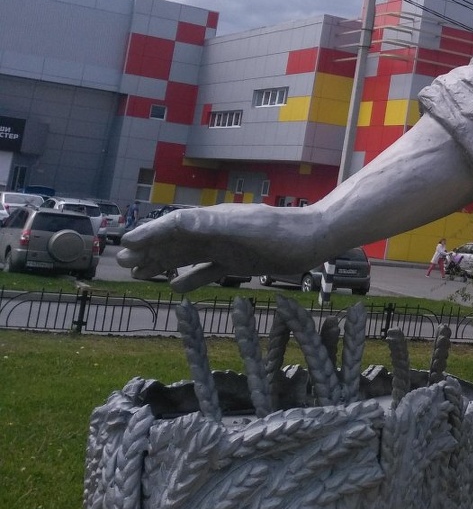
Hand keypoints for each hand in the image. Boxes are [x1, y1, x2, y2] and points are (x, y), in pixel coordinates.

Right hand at [117, 204, 325, 292]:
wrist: (315, 239)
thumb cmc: (281, 231)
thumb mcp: (244, 227)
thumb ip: (211, 226)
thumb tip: (176, 223)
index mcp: (213, 221)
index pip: (174, 225)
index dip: (149, 234)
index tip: (126, 245)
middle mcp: (216, 232)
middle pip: (175, 241)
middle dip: (149, 251)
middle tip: (122, 265)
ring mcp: (227, 247)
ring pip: (187, 256)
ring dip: (163, 263)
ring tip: (139, 275)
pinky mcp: (240, 262)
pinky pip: (209, 270)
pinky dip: (191, 278)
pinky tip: (176, 288)